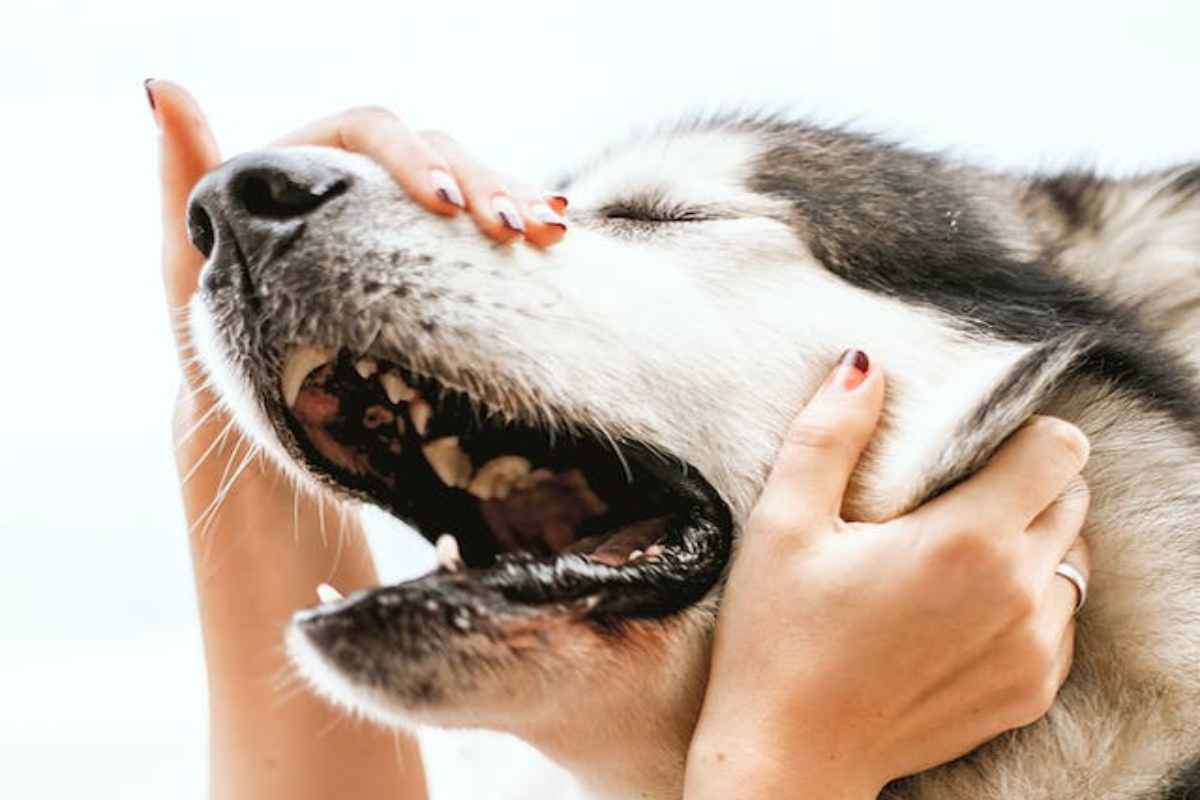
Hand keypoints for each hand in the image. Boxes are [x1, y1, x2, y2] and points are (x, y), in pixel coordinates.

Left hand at [151, 82, 567, 481]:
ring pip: (470, 188)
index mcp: (307, 167)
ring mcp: (404, 227)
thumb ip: (184, 176)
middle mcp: (363, 186)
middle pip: (433, 153)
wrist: (272, 419)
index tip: (442, 204)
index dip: (411, 156)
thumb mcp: (190, 267)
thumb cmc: (220, 347)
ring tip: (549, 234)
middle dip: (480, 183)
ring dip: (513, 202)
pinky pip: (484, 236)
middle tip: (513, 229)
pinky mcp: (436, 265)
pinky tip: (555, 238)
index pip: (368, 132)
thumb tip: (161, 86)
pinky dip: (519, 231)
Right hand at [685, 350, 1090, 799]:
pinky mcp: (1029, 690)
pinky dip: (1027, 600)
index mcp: (965, 540)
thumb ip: (828, 433)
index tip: (967, 450)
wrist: (789, 758)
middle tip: (949, 501)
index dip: (1018, 434)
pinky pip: (1061, 619)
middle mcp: (1019, 593)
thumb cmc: (778, 639)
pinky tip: (960, 611)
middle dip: (1024, 484)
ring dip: (1030, 543)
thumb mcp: (783, 524)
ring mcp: (1033, 649)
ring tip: (955, 557)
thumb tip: (864, 361)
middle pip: (1071, 499)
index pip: (1058, 448)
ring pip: (1072, 560)